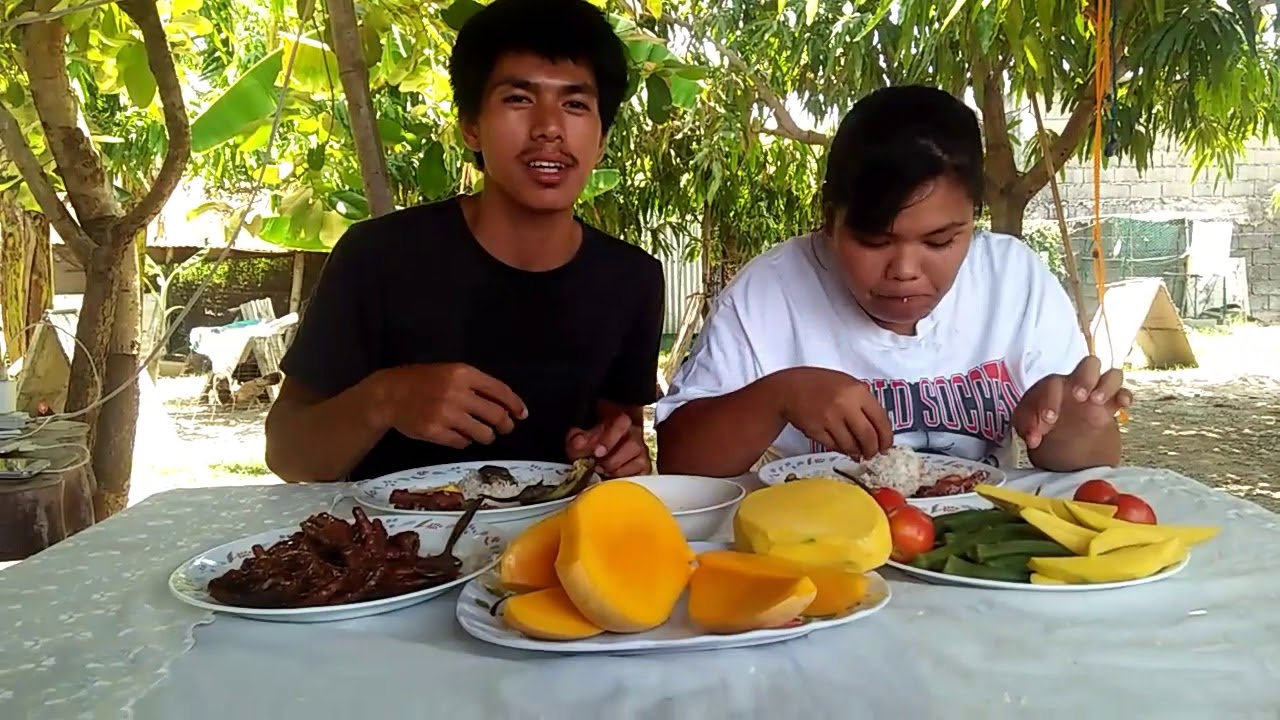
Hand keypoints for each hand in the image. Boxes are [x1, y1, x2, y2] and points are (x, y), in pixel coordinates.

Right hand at [374, 363, 526, 448]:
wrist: (389, 394)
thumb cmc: (423, 382)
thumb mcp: (450, 373)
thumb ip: (476, 385)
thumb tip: (507, 405)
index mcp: (463, 374)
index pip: (500, 390)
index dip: (515, 404)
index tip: (522, 414)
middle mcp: (457, 393)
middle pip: (496, 415)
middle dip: (505, 425)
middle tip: (505, 428)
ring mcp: (445, 413)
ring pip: (483, 433)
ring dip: (486, 436)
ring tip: (481, 434)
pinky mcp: (435, 431)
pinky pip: (462, 443)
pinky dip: (465, 441)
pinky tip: (459, 435)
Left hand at [566, 412, 650, 477]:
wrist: (596, 456)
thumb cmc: (590, 445)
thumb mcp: (579, 440)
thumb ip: (577, 440)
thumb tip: (580, 445)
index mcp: (619, 422)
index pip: (621, 423)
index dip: (610, 439)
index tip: (597, 453)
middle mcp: (635, 435)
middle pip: (633, 445)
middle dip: (613, 460)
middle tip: (597, 467)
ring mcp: (642, 452)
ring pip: (639, 461)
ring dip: (618, 470)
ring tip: (604, 472)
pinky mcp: (644, 468)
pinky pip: (641, 474)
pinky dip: (626, 478)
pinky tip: (613, 479)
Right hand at [776, 367, 892, 459]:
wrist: (789, 388)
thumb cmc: (820, 385)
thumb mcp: (847, 384)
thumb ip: (864, 403)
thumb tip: (878, 430)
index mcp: (857, 391)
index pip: (881, 420)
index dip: (886, 437)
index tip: (886, 446)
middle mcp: (845, 405)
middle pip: (868, 437)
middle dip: (873, 449)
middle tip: (873, 453)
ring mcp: (829, 419)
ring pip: (851, 445)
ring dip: (856, 452)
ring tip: (857, 451)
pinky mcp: (816, 431)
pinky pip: (835, 447)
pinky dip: (841, 449)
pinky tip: (842, 446)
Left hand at [1013, 356, 1132, 449]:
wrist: (1065, 452)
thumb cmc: (1046, 435)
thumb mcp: (1029, 431)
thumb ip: (1026, 430)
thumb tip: (1032, 438)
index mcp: (1053, 389)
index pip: (1052, 383)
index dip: (1049, 399)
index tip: (1049, 420)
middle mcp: (1078, 387)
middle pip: (1089, 364)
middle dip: (1086, 377)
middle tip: (1079, 396)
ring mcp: (1097, 396)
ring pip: (1112, 375)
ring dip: (1108, 384)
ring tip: (1097, 401)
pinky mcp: (1112, 408)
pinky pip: (1124, 394)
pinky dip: (1125, 395)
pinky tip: (1122, 405)